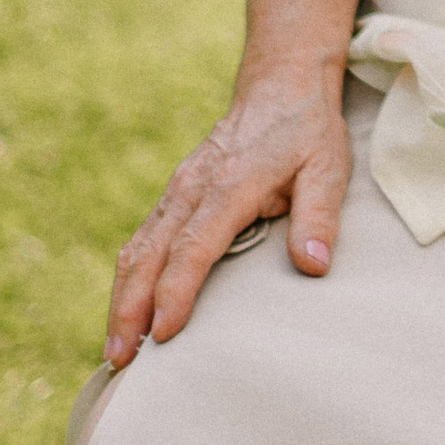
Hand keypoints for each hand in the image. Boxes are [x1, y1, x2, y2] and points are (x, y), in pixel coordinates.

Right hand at [103, 66, 352, 365]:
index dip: (176, 292)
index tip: (165, 334)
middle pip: (149, 255)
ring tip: (115, 351)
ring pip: (137, 249)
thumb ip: (319, 216)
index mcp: (229, 185)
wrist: (279, 83)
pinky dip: (129, 279)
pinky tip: (128, 313)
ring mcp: (178, 190)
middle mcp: (191, 189)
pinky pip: (143, 240)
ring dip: (121, 300)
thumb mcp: (328, 167)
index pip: (193, 247)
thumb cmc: (306, 130)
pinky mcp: (175, 195)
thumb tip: (313, 266)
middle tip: (120, 361)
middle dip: (130, 310)